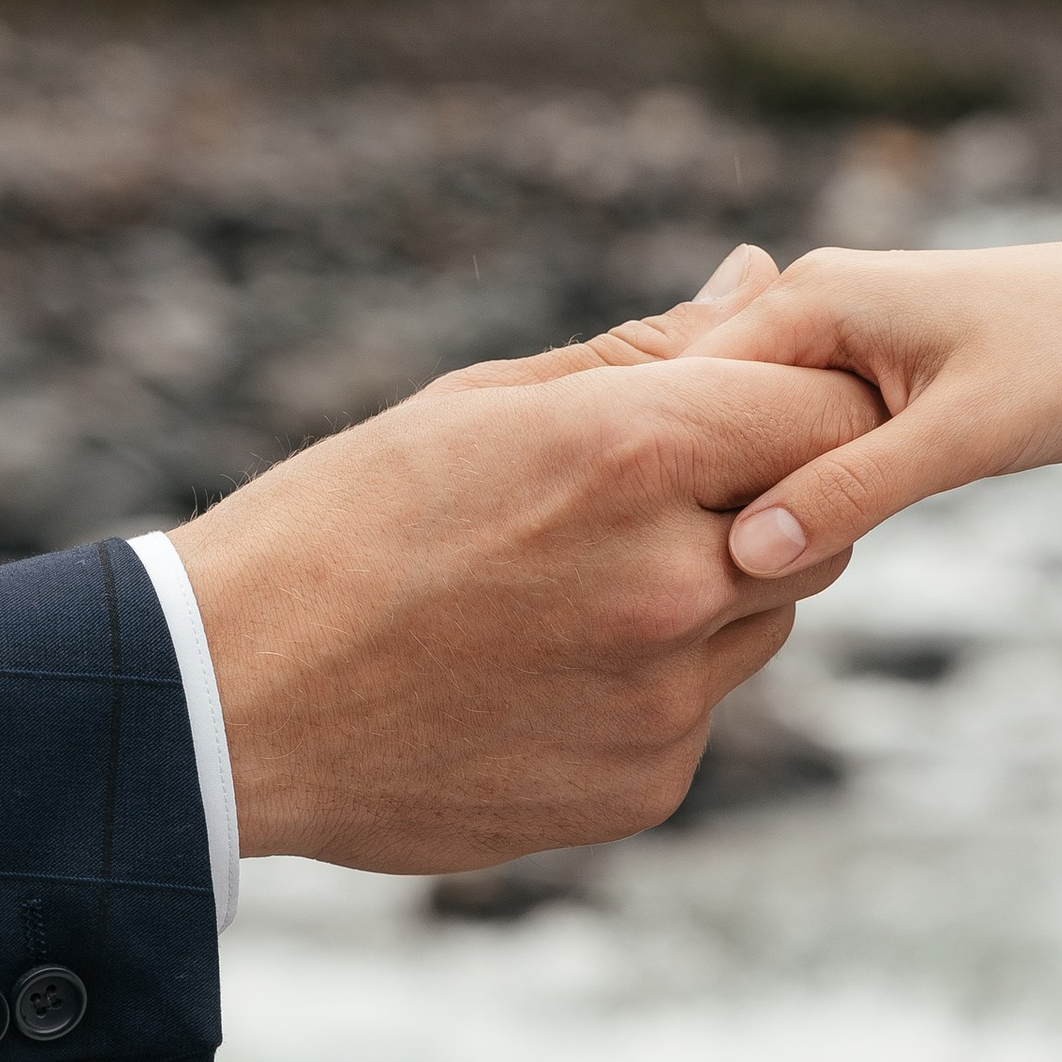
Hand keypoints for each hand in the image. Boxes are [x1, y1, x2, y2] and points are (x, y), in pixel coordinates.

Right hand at [168, 262, 875, 870]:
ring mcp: (665, 699)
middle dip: (766, 498)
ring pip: (765, 621)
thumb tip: (758, 276)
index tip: (760, 407)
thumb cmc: (341, 525)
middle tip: (645, 498)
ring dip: (707, 594)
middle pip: (825, 520)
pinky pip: (699, 710)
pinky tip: (536, 675)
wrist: (231, 704)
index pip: (829, 409)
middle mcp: (672, 582)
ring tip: (563, 591)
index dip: (812, 401)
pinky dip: (648, 685)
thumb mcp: (482, 407)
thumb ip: (646, 352)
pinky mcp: (644, 785)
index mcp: (634, 455)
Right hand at [677, 217, 1061, 572]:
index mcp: (811, 299)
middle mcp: (811, 304)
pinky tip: (797, 536)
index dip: (663, 469)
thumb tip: (749, 554)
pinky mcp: (875, 366)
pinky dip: (799, 478)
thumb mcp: (964, 437)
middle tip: (681, 576)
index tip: (650, 551)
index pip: (685, 388)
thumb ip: (853, 489)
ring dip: (751, 489)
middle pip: (710, 411)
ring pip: (759, 428)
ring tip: (728, 567)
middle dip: (700, 486)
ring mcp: (842, 334)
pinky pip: (804, 430)